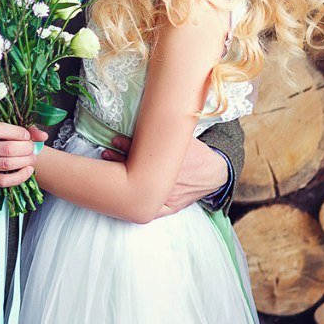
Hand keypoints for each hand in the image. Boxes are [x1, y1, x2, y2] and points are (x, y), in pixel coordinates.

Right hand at [0, 122, 49, 189]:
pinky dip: (20, 176)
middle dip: (26, 148)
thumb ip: (14, 128)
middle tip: (32, 148)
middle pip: (6, 148)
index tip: (27, 136)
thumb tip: (42, 135)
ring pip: (7, 164)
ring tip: (31, 158)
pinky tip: (27, 170)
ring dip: (25, 161)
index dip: (18, 132)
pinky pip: (4, 181)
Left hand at [100, 134, 226, 214]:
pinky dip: (136, 203)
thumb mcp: (184, 138)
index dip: (127, 145)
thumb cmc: (197, 153)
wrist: (216, 173)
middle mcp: (171, 180)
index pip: (146, 153)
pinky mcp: (170, 206)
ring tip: (110, 170)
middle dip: (120, 161)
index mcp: (175, 161)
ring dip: (124, 180)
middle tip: (107, 153)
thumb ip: (167, 132)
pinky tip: (123, 197)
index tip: (115, 140)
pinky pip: (151, 209)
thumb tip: (149, 115)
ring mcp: (170, 196)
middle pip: (140, 171)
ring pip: (143, 190)